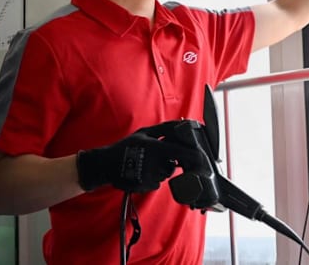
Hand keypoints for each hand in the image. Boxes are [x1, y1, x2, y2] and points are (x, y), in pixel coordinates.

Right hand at [76, 121, 206, 192]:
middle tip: (154, 157)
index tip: (203, 159)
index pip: (181, 152)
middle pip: (172, 164)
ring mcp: (152, 176)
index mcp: (156, 148)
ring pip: (165, 173)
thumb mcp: (144, 133)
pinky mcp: (147, 186)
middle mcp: (156, 163)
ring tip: (144, 163)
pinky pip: (157, 182)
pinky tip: (141, 172)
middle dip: (169, 161)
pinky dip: (152, 178)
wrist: (105, 165)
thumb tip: (182, 122)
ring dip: (159, 169)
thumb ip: (164, 128)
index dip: (194, 155)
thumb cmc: (125, 147)